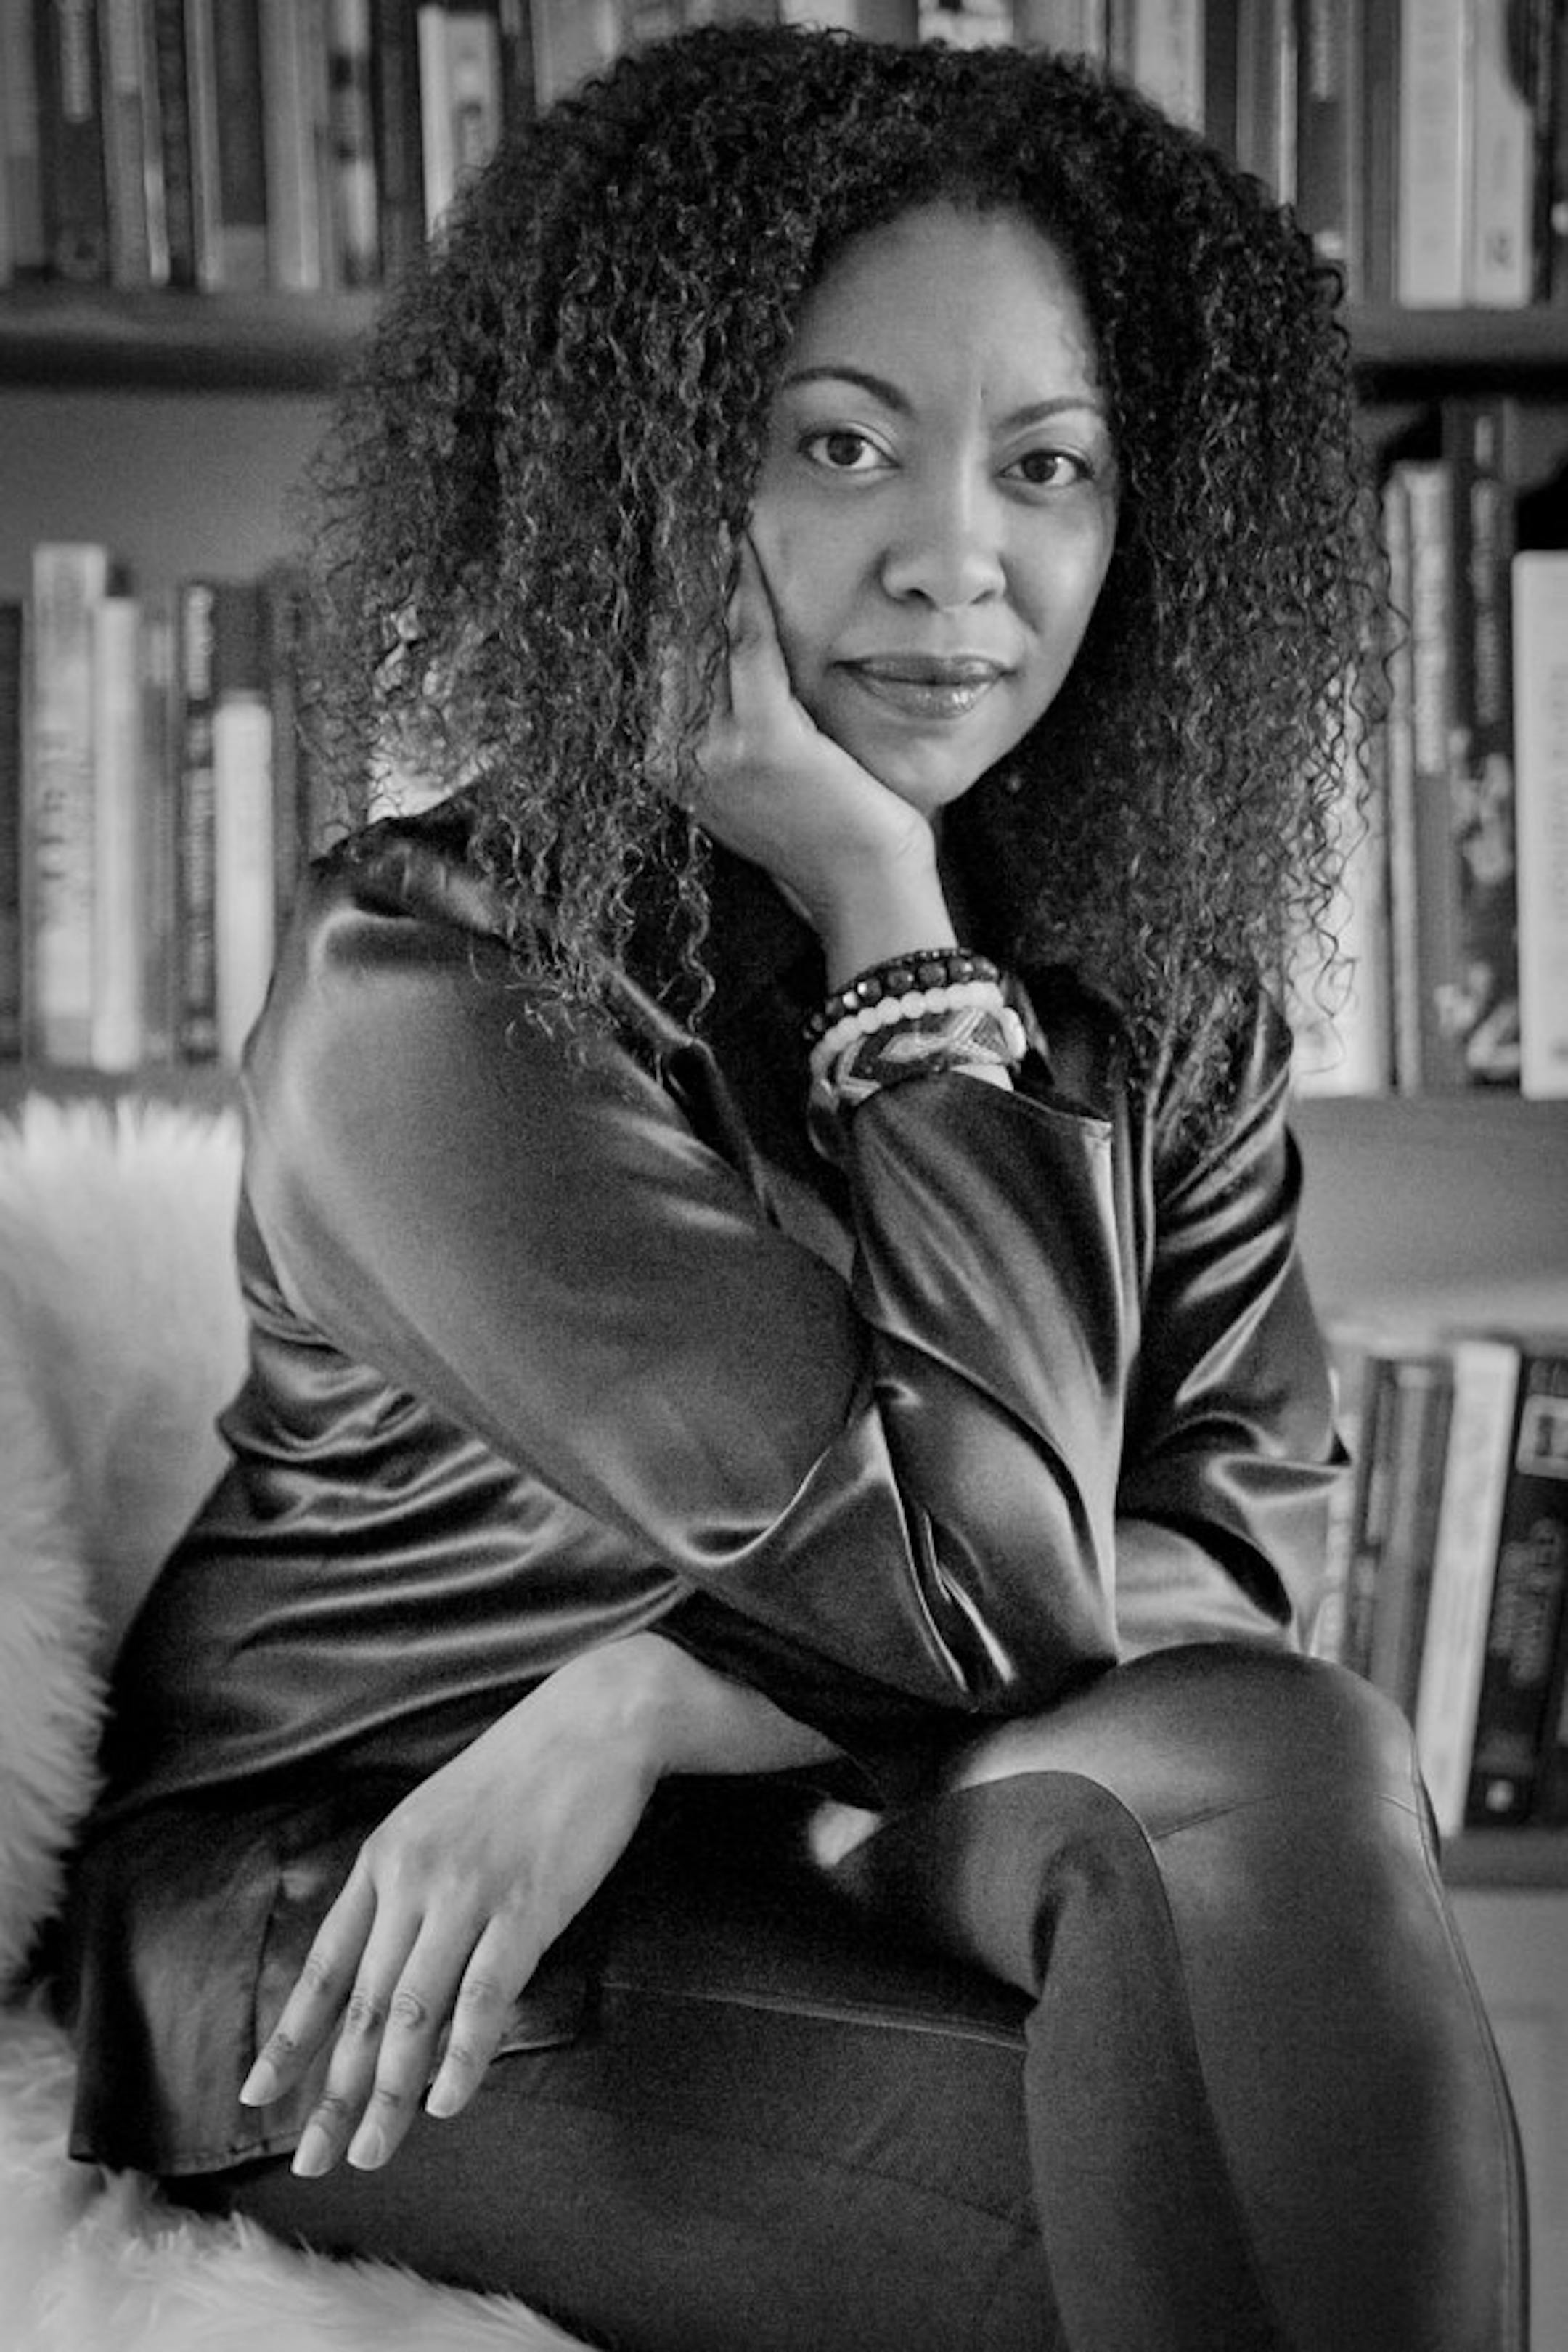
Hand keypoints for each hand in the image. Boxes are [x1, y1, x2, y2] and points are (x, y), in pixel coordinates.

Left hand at [239, 1643, 664, 2177]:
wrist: (597, 1718)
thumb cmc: (525, 1771)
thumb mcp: (441, 1817)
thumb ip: (411, 1882)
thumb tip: (391, 1960)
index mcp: (387, 1858)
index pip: (326, 1965)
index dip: (292, 2036)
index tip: (258, 2097)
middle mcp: (413, 1880)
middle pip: (364, 2006)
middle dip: (335, 2091)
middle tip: (313, 2159)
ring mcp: (468, 1894)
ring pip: (414, 2012)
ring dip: (390, 2092)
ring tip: (373, 2151)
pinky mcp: (527, 1906)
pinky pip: (484, 1995)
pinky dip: (462, 2056)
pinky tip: (449, 2102)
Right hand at [691, 539, 952, 980]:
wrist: (861, 886)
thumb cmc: (823, 828)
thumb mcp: (758, 770)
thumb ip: (728, 718)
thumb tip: (725, 647)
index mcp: (667, 764)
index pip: (651, 660)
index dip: (657, 596)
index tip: (663, 535)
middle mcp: (675, 758)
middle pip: (663, 639)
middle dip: (672, 569)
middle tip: (677, 502)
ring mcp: (714, 752)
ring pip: (701, 632)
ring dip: (705, 564)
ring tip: (709, 506)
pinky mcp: (764, 741)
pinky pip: (749, 643)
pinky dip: (747, 586)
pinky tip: (744, 541)